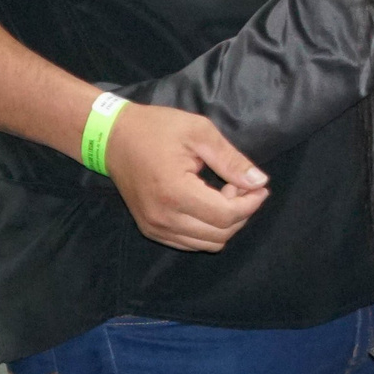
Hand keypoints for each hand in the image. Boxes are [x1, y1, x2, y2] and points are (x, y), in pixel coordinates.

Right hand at [104, 104, 269, 252]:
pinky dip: (208, 229)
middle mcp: (163, 217)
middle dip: (241, 213)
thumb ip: (231, 160)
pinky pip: (189, 243)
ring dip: (226, 223)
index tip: (259, 186)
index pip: (226, 216)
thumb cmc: (157, 129)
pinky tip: (207, 203)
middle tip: (240, 185)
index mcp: (174, 192)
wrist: (112, 137)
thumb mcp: (200, 133)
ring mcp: (154, 227)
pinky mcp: (150, 229)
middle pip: (220, 235)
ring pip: (207, 244)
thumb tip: (260, 182)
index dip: (251, 204)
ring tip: (224, 193)